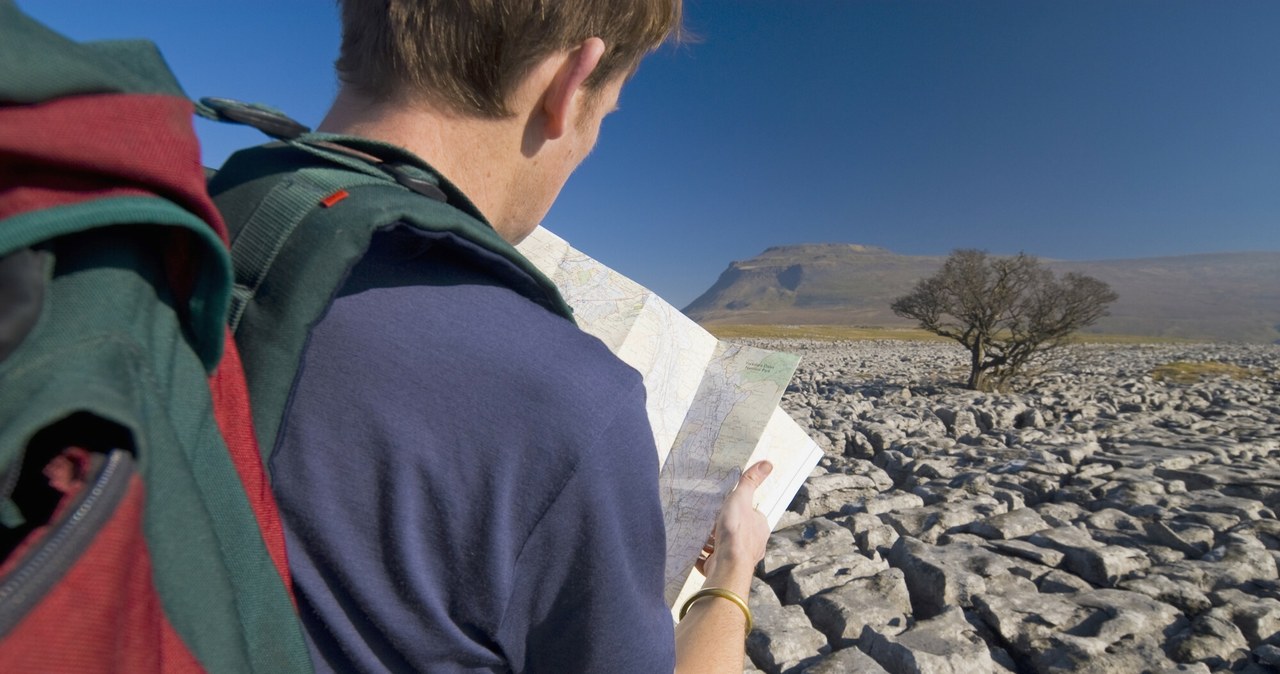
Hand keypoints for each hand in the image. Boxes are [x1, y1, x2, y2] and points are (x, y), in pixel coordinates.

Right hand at [695, 461, 771, 587]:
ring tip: (698, 534)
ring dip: (711, 543)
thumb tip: (767, 463)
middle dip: (722, 527)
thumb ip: (751, 482)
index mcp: (759, 527)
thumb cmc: (736, 531)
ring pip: (723, 547)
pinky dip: (702, 557)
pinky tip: (693, 551)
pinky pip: (711, 561)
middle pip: (736, 531)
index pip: (751, 514)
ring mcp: (738, 558)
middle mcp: (753, 544)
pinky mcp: (724, 568)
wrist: (727, 564)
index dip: (738, 510)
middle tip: (708, 520)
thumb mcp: (741, 498)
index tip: (725, 507)